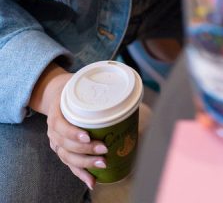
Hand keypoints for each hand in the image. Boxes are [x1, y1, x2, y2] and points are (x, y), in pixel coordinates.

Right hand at [44, 71, 107, 190]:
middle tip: (104, 149)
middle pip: (66, 145)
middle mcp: (53, 131)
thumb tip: (124, 94)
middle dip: (86, 150)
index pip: (60, 126)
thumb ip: (96, 89)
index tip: (88, 136)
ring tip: (102, 164)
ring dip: (85, 164)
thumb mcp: (78, 84)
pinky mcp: (62, 151)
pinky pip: (70, 166)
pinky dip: (81, 174)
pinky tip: (92, 182)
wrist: (55, 95)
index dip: (73, 133)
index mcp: (56, 113)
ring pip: (68, 158)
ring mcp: (57, 143)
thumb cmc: (72, 90)